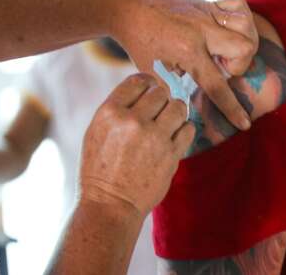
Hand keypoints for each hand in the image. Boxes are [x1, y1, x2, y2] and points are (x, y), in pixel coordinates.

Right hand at [80, 74, 194, 215]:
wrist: (110, 204)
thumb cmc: (100, 168)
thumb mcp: (97, 131)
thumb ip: (119, 109)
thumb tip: (145, 89)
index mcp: (110, 112)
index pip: (138, 81)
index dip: (148, 83)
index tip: (151, 89)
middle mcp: (133, 121)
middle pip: (161, 93)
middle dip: (162, 100)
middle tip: (158, 112)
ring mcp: (154, 137)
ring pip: (178, 107)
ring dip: (175, 113)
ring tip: (168, 124)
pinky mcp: (171, 154)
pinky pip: (188, 128)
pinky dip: (184, 130)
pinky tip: (174, 137)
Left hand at [114, 0, 257, 130]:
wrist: (130, 6)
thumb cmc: (139, 42)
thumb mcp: (151, 73)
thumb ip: (172, 92)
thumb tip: (187, 114)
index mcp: (187, 51)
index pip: (217, 85)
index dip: (232, 108)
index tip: (244, 124)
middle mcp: (202, 30)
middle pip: (245, 48)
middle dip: (240, 64)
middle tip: (222, 67)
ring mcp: (208, 13)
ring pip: (246, 25)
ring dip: (244, 41)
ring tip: (226, 50)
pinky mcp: (209, 3)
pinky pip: (241, 6)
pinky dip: (242, 20)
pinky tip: (227, 31)